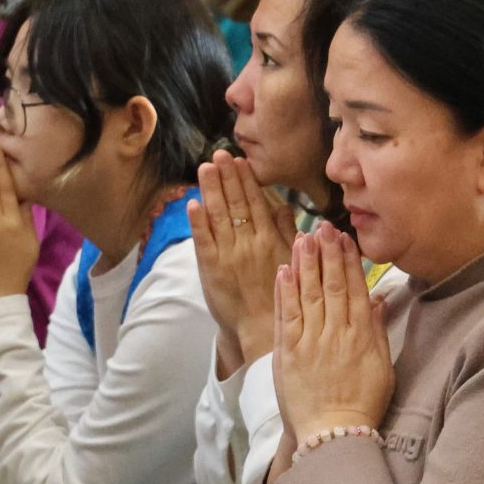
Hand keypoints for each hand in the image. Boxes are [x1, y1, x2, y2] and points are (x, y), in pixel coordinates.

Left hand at [189, 150, 296, 374]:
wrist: (263, 328)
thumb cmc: (280, 297)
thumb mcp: (291, 261)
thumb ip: (287, 233)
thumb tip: (285, 207)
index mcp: (270, 239)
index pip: (256, 202)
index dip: (246, 180)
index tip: (240, 162)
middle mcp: (248, 242)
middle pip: (236, 203)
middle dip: (227, 177)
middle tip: (219, 155)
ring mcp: (228, 254)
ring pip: (219, 215)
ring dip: (211, 189)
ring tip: (205, 168)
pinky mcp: (211, 268)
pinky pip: (203, 240)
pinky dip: (197, 221)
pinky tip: (193, 203)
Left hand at [273, 223, 393, 443]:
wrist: (335, 435)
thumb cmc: (362, 404)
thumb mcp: (382, 367)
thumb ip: (378, 330)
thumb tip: (379, 300)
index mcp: (361, 334)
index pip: (355, 288)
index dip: (349, 260)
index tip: (345, 238)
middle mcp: (336, 333)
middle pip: (332, 285)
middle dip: (327, 253)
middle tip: (323, 226)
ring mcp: (310, 342)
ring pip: (308, 294)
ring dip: (305, 263)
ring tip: (303, 236)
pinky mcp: (288, 354)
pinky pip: (286, 317)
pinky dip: (285, 292)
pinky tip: (284, 269)